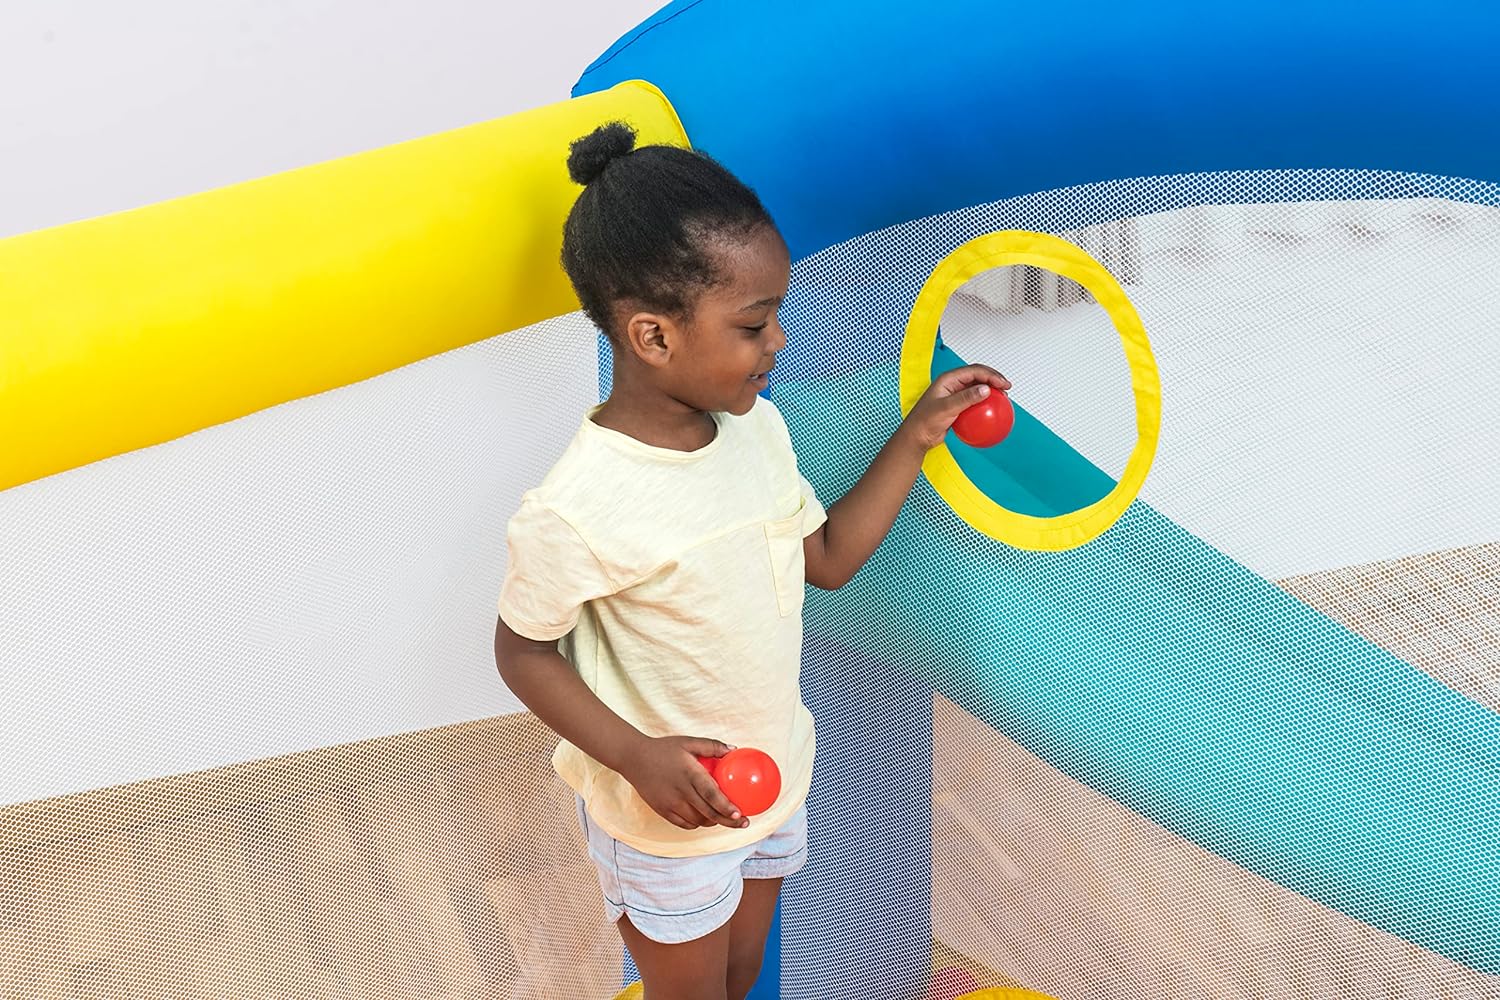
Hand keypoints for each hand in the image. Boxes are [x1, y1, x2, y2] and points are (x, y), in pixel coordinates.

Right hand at [618, 736, 747, 830]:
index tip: (739, 814)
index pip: (711, 795)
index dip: (726, 807)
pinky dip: (696, 823)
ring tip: (723, 817)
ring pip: (697, 821)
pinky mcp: (662, 810)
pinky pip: (684, 824)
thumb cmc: (663, 749)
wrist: (633, 758)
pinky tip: (703, 817)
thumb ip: (711, 746)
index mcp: (689, 773)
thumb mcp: (688, 742)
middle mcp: (681, 791)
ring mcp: (671, 803)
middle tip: (743, 822)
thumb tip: (732, 750)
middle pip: (708, 813)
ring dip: (712, 821)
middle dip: (728, 821)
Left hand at [900, 364, 1011, 450]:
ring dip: (991, 392)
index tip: (1003, 383)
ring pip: (977, 389)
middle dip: (994, 380)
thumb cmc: (925, 421)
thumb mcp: (946, 408)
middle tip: (1007, 388)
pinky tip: (993, 413)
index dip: (991, 375)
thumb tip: (985, 389)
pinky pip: (974, 403)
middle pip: (978, 377)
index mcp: (948, 379)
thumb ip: (966, 398)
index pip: (974, 371)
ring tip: (1003, 398)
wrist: (917, 436)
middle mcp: (953, 384)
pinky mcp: (958, 406)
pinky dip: (985, 406)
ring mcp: (955, 395)